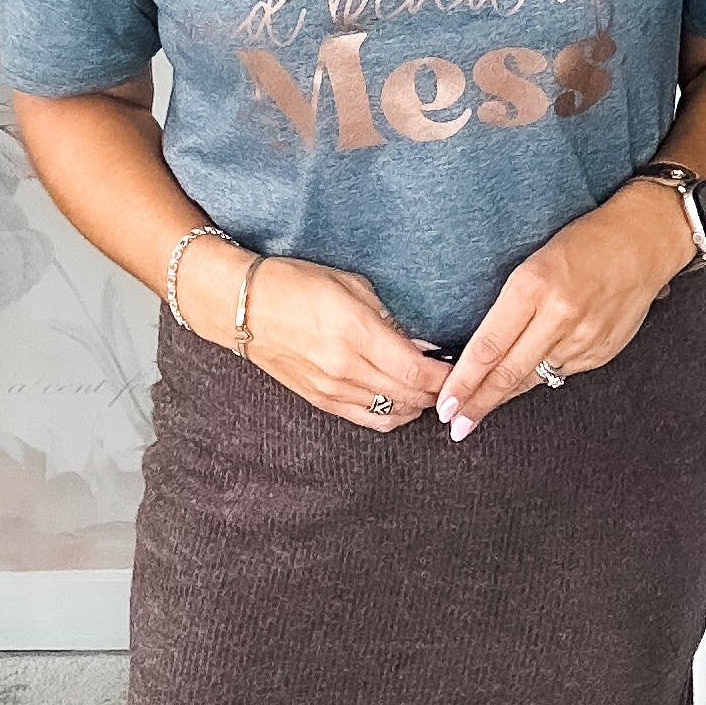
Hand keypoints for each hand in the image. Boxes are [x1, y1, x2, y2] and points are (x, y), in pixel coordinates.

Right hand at [181, 241, 446, 431]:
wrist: (243, 307)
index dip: (446, 377)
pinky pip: (367, 419)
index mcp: (357, 334)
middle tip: (453, 381)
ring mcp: (331, 389)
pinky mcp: (320, 401)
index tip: (461, 370)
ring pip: (392, 414)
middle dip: (438, 393)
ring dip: (417, 406)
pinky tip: (401, 401)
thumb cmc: (296, 284)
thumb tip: (424, 347)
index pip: (418, 371)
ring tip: (428, 391)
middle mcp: (345, 368)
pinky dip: (392, 414)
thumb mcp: (352, 287)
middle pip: (410, 397)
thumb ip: (391, 319)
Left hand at [438, 183, 694, 439]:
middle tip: (455, 425)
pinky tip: (529, 373)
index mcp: (534, 286)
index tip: (445, 404)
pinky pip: (560, 373)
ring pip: (533, 378)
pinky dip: (540, 375)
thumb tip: (480, 352)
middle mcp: (559, 316)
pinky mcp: (601, 352)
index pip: (488, 346)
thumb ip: (510, 307)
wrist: (642, 243)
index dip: (464, 381)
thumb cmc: (583, 244)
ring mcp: (584, 338)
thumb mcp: (533, 262)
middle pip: (508, 373)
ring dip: (505, 394)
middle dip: (478, 404)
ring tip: (481, 408)